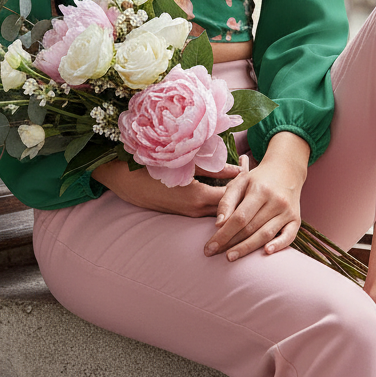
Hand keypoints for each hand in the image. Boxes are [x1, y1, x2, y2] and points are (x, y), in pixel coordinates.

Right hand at [91, 158, 244, 216]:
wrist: (123, 181)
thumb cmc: (152, 168)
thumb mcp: (183, 163)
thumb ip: (212, 167)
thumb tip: (238, 169)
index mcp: (198, 198)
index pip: (233, 196)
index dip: (246, 182)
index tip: (251, 163)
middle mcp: (196, 211)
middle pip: (230, 207)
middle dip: (241, 190)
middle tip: (250, 168)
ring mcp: (190, 214)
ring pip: (220, 209)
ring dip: (231, 195)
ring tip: (240, 174)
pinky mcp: (184, 212)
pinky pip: (209, 208)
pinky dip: (219, 197)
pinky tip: (222, 182)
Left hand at [205, 132, 309, 261]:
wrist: (286, 170)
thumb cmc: (258, 179)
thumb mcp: (240, 181)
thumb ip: (227, 201)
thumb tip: (218, 224)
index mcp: (260, 190)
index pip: (239, 217)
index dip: (224, 234)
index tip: (210, 246)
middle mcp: (276, 200)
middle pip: (251, 228)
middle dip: (231, 243)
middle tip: (214, 253)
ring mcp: (287, 211)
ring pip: (265, 235)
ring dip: (247, 249)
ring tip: (230, 257)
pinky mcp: (296, 219)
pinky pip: (289, 236)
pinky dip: (278, 245)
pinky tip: (266, 252)